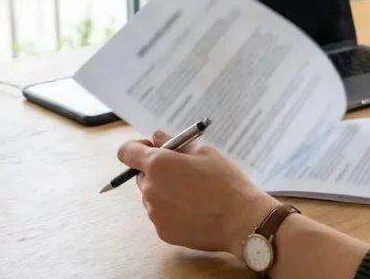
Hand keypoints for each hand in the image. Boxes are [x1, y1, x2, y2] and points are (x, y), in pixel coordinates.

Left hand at [118, 131, 278, 255]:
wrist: (242, 220)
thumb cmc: (226, 182)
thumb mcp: (205, 153)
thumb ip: (176, 144)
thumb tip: (157, 137)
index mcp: (158, 164)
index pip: (127, 152)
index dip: (137, 148)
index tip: (154, 149)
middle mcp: (150, 189)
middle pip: (142, 176)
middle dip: (158, 172)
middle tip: (185, 173)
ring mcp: (154, 213)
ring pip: (152, 197)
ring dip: (165, 193)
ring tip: (195, 195)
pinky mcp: (162, 232)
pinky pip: (162, 216)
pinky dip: (173, 212)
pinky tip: (195, 211)